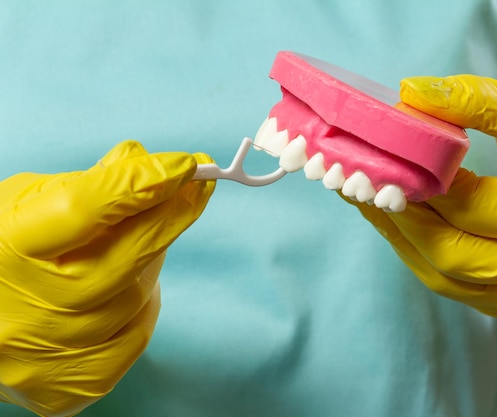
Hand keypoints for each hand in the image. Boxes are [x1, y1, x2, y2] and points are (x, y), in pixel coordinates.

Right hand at [0, 140, 213, 416]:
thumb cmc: (1, 256)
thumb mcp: (23, 204)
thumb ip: (85, 184)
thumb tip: (144, 164)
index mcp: (10, 249)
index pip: (83, 209)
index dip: (140, 183)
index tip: (185, 163)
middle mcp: (31, 308)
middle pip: (126, 257)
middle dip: (173, 215)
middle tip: (199, 186)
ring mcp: (55, 352)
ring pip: (139, 294)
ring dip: (152, 258)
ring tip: (140, 237)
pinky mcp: (78, 384)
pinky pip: (137, 333)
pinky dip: (141, 303)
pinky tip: (128, 286)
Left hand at [348, 74, 496, 319]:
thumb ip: (474, 102)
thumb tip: (410, 93)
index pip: (473, 207)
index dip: (421, 185)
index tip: (380, 159)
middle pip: (451, 254)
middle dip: (400, 218)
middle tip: (359, 184)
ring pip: (444, 277)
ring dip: (401, 237)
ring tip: (368, 200)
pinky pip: (451, 284)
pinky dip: (419, 252)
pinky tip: (398, 221)